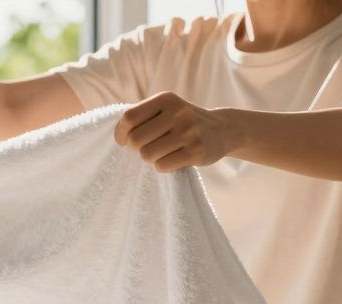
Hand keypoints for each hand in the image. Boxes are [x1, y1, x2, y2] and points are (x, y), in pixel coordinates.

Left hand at [114, 91, 240, 172]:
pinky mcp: (196, 152)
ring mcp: (188, 132)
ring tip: (163, 152)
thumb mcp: (166, 109)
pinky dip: (163, 166)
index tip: (124, 141)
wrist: (223, 129)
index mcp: (166, 99)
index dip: (121, 133)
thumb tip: (118, 135)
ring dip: (150, 158)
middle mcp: (177, 112)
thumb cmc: (184, 122)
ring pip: (147, 155)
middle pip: (136, 140)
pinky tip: (174, 159)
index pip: (129, 118)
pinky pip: (162, 166)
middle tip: (148, 147)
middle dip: (136, 149)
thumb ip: (143, 116)